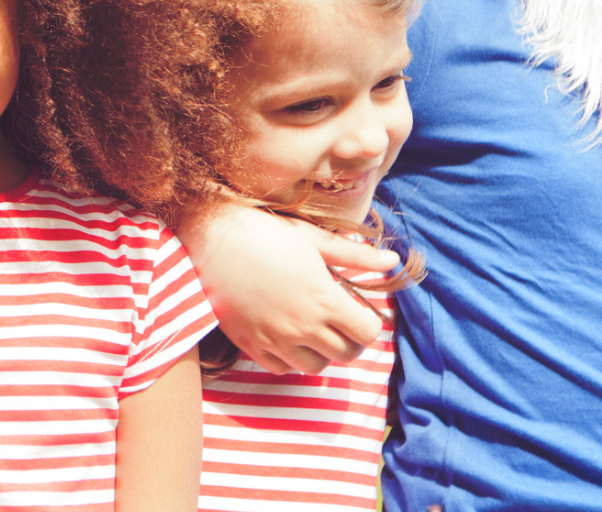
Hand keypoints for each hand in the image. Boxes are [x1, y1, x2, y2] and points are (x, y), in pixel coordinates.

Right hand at [178, 202, 398, 374]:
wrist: (209, 238)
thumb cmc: (264, 232)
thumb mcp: (313, 239)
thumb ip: (355, 255)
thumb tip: (392, 262)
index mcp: (323, 299)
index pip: (368, 333)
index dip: (368, 322)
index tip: (359, 311)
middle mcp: (303, 326)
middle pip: (347, 354)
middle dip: (350, 340)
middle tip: (341, 322)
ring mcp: (275, 340)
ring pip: (315, 367)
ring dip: (321, 352)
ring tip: (313, 330)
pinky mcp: (250, 345)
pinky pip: (281, 369)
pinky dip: (290, 359)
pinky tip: (286, 336)